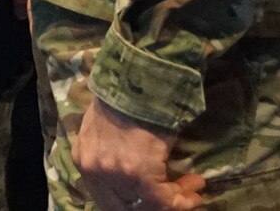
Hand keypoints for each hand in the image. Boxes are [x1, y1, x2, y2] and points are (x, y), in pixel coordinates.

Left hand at [73, 97, 206, 210]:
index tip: (158, 193)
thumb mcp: (102, 125)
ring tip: (192, 192)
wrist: (137, 80)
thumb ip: (107, 151)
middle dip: (153, 205)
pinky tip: (196, 192)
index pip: (106, 196)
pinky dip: (183, 199)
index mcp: (82, 159)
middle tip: (176, 197)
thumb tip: (129, 166)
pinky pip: (164, 200)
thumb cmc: (124, 96)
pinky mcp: (139, 175)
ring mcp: (115, 175)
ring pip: (147, 204)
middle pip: (125, 206)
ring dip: (174, 201)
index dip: (133, 201)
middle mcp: (94, 172)